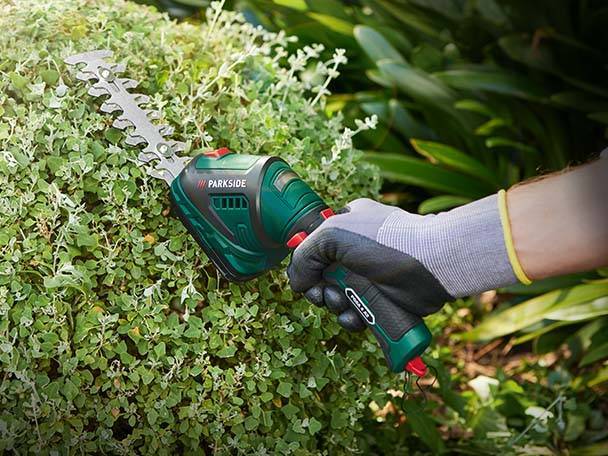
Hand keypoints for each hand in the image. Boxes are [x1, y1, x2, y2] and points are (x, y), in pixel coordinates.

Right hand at [287, 197, 516, 330]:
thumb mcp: (333, 234)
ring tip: (343, 303)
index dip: (307, 265)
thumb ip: (304, 255)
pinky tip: (355, 317)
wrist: (430, 264)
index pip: (315, 246)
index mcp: (346, 224)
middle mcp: (356, 249)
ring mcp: (369, 275)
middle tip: (324, 294)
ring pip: (337, 297)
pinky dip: (350, 318)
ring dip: (334, 305)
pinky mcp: (381, 299)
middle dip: (319, 289)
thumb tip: (297, 284)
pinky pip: (356, 313)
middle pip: (322, 276)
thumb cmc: (384, 242)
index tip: (308, 277)